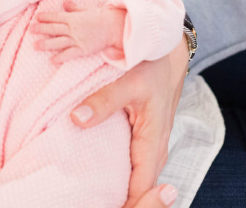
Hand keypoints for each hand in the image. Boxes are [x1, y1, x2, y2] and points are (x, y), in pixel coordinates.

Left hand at [33, 0, 124, 62]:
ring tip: (35, 45)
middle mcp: (73, 29)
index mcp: (73, 18)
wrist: (114, 26)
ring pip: (58, 42)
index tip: (37, 18)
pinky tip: (52, 60)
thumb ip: (74, 8)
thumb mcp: (87, 9)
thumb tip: (65, 3)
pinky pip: (69, 54)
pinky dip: (61, 57)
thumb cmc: (101, 17)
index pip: (56, 17)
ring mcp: (77, 40)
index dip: (45, 17)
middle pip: (53, 29)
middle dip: (41, 29)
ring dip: (46, 44)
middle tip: (31, 30)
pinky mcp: (83, 49)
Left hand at [69, 35, 189, 206]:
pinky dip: (124, 177)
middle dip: (123, 203)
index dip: (127, 204)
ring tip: (96, 199)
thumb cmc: (152, 63)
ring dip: (123, 192)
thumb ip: (104, 100)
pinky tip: (101, 179)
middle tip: (90, 204)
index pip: (142, 187)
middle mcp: (156, 147)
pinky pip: (137, 167)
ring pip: (141, 179)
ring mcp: (152, 145)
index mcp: (153, 139)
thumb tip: (77, 119)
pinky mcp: (146, 139)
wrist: (169, 53)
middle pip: (142, 189)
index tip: (101, 207)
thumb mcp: (128, 79)